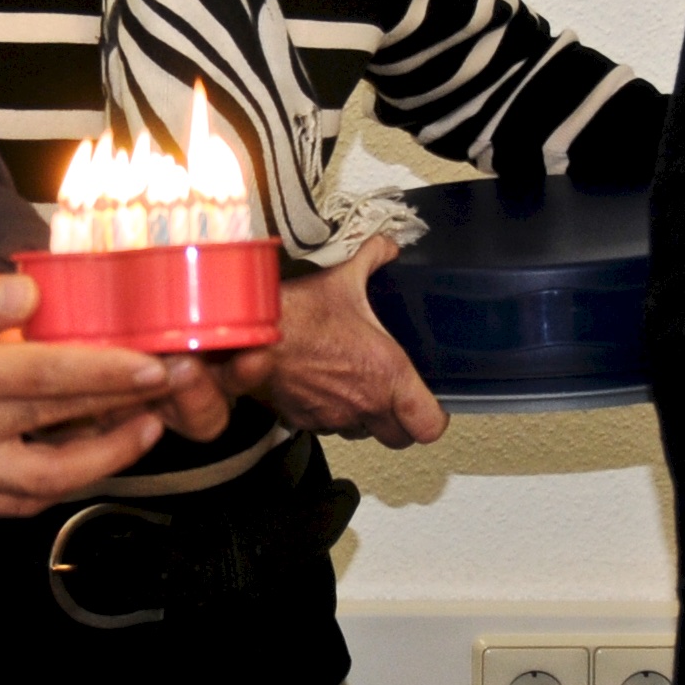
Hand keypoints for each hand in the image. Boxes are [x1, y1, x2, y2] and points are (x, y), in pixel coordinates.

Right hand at [0, 270, 207, 514]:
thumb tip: (29, 295)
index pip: (47, 379)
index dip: (108, 375)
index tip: (153, 366)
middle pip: (59, 433)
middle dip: (124, 415)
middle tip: (169, 394)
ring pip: (43, 484)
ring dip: (100, 461)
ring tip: (139, 432)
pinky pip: (8, 505)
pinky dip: (51, 488)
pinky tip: (77, 463)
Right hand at [223, 234, 446, 447]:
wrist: (252, 336)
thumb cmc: (299, 312)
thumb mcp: (344, 276)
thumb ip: (373, 258)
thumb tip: (386, 246)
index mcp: (388, 374)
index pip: (428, 425)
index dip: (432, 417)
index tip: (428, 404)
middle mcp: (364, 404)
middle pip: (398, 437)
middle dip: (399, 422)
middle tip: (394, 397)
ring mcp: (333, 417)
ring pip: (360, 432)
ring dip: (361, 416)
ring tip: (353, 386)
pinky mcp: (303, 420)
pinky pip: (325, 426)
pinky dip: (327, 412)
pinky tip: (320, 385)